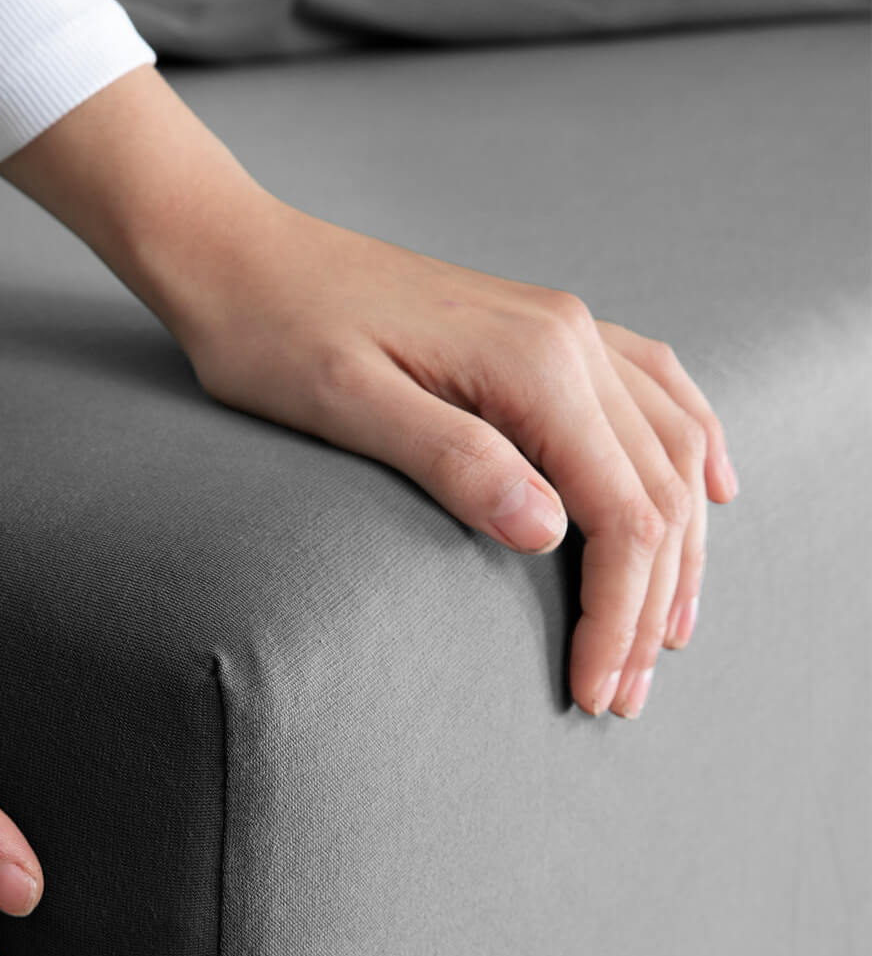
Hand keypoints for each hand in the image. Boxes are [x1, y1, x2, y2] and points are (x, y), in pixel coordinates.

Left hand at [170, 206, 736, 719]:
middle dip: (651, 602)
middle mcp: (569, 339)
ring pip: (669, 446)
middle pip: (659, 490)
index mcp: (532, 364)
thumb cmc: (277, 337)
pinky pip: (651, 391)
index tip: (594, 693)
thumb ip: (452, 462)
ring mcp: (564, 329)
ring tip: (667, 632)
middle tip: (625, 695)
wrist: (244, 260)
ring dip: (681, 546)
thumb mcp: (348, 407)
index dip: (617, 613)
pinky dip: (692, 448)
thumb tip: (549, 531)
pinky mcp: (543, 332)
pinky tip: (712, 491)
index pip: (619, 513)